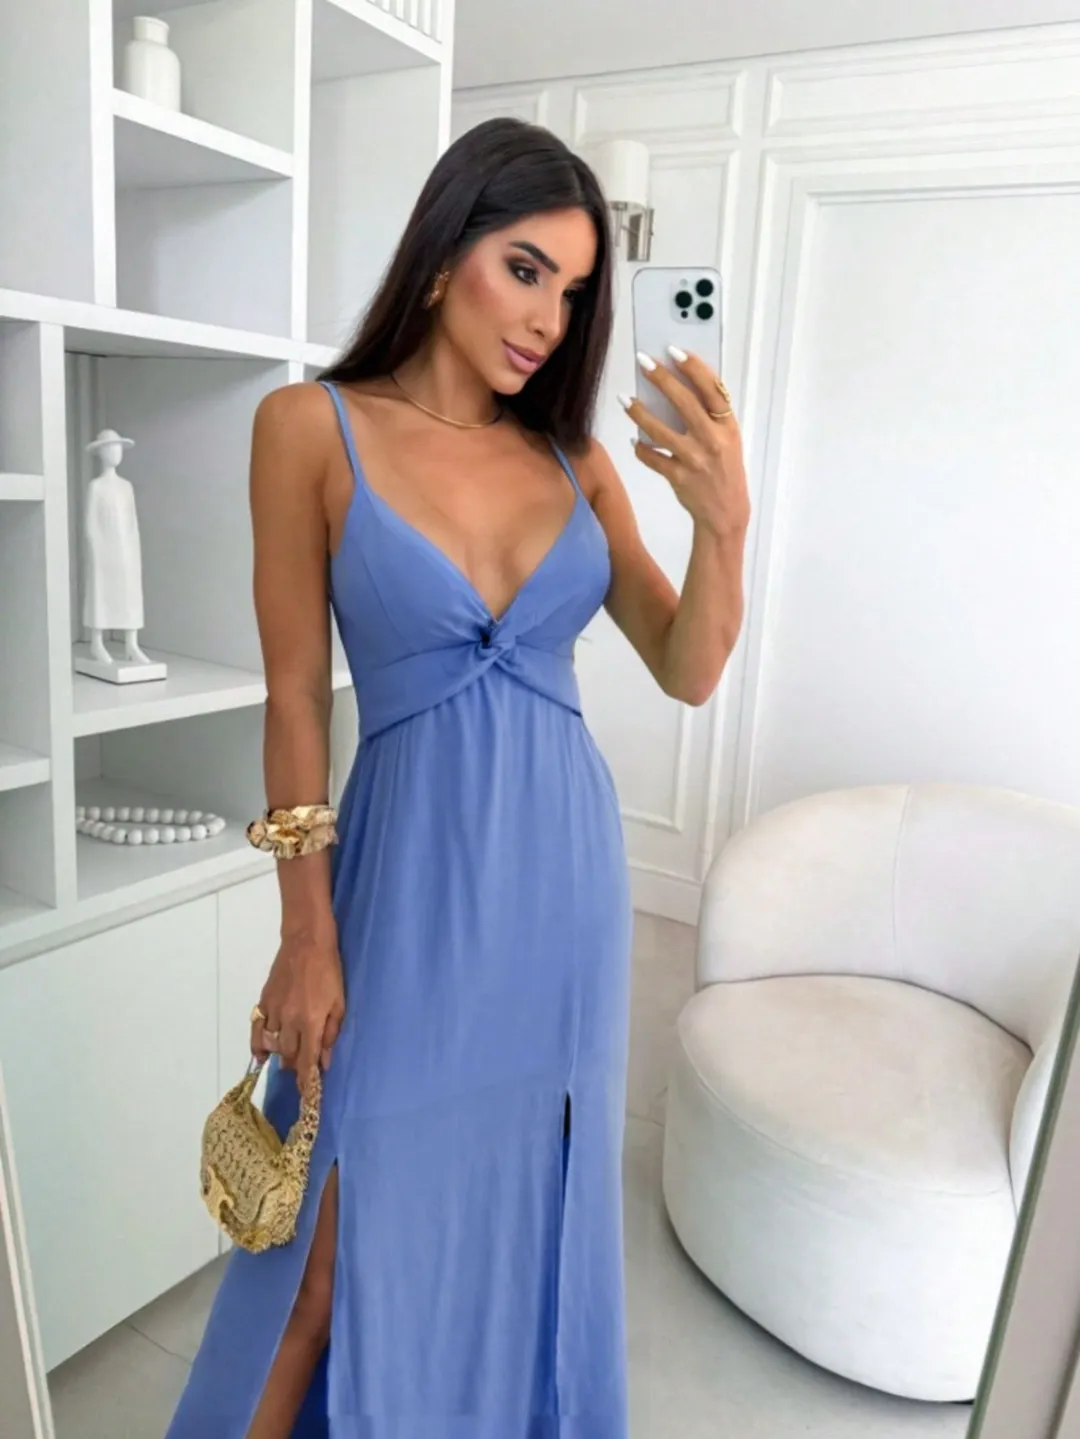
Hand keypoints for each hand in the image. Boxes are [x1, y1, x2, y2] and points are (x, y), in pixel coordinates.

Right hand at [251, 929, 345, 1094]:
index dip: (306, 1082)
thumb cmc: (329, 971)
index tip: (307, 1096)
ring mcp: (274, 1012)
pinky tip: (262, 1054)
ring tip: (289, 1058)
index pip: (306, 1061)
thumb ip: (332, 1033)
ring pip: (273, 1046)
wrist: (306, 943)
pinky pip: (257, 1031)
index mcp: (312, 1022)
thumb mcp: (339, 1002)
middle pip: (289, 1056)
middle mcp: (290, 1021)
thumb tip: (325, 1061)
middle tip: (303, 1070)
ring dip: (282, 1056)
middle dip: (296, 1067)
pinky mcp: (263, 1002)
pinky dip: (258, 1045)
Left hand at [621, 347, 750, 539]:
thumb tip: (680, 384)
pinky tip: (633, 440)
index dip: (694, 368)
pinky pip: (652, 457)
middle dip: (662, 379)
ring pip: (660, 430)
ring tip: (624, 399)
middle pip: (684, 403)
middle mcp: (712, 440)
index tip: (675, 350)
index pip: (712, 389)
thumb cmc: (725, 469)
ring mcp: (695, 460)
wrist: (726, 513)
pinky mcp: (679, 477)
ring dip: (639, 412)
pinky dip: (640, 448)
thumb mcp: (728, 439)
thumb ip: (711, 416)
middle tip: (644, 362)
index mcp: (727, 426)